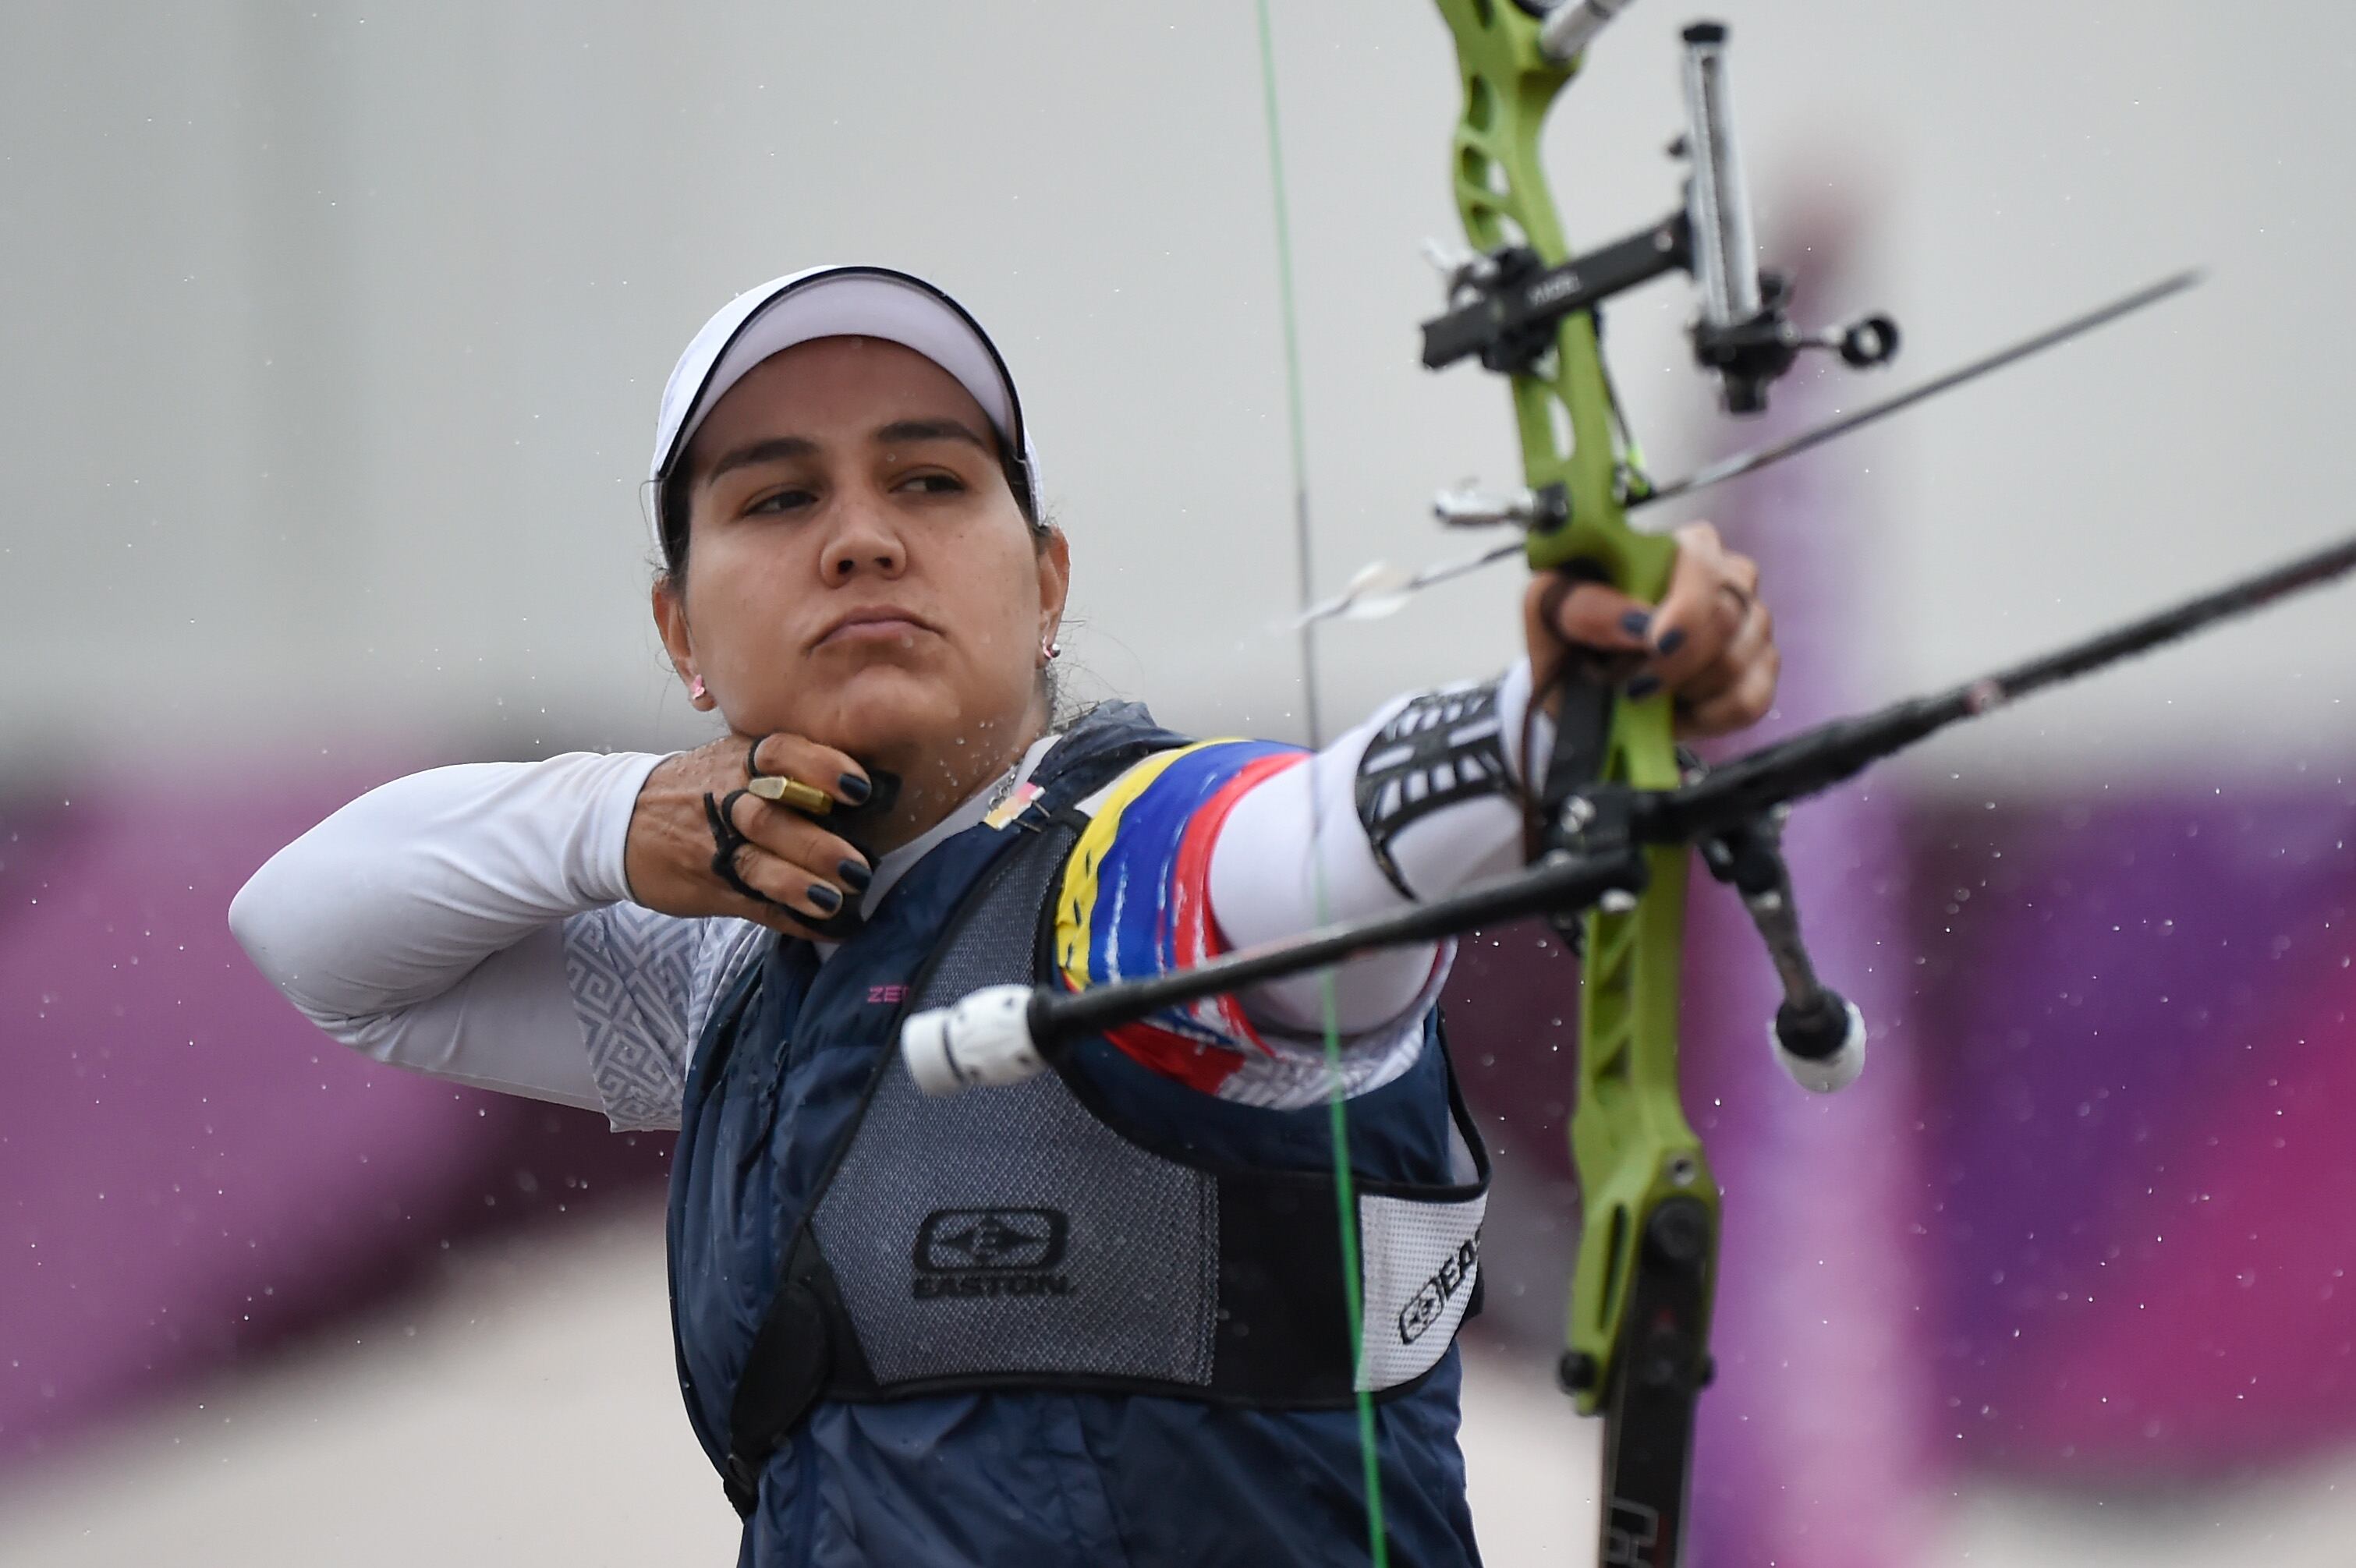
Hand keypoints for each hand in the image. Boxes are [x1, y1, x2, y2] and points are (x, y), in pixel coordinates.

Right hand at [623, 732, 876, 934]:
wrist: (623, 819)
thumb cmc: (699, 787)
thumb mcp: (731, 759)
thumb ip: (785, 770)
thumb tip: (864, 789)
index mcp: (740, 760)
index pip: (781, 753)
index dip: (821, 768)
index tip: (858, 789)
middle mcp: (726, 800)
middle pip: (770, 819)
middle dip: (814, 845)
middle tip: (856, 865)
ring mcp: (714, 846)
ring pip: (756, 866)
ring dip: (798, 885)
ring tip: (834, 900)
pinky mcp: (710, 886)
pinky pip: (753, 905)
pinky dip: (789, 918)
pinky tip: (823, 927)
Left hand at [1521, 520, 1777, 737]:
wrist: (1577, 690)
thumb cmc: (1570, 636)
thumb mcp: (1551, 610)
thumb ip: (1584, 605)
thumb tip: (1636, 623)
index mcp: (1682, 547)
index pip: (1702, 563)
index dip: (1686, 607)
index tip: (1654, 645)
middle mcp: (1728, 577)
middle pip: (1726, 617)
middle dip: (1673, 664)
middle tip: (1630, 684)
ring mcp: (1751, 624)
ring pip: (1737, 662)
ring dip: (1682, 690)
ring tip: (1646, 693)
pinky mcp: (1761, 671)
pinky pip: (1750, 700)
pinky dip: (1706, 717)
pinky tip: (1676, 713)